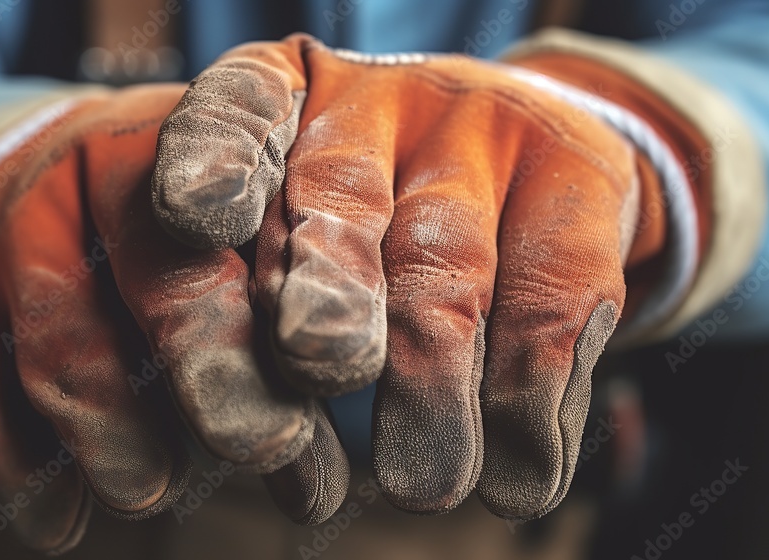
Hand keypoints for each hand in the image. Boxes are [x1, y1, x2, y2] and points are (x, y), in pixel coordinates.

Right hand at [0, 84, 347, 552]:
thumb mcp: (252, 203)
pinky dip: (20, 460)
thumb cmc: (189, 209)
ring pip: (63, 336)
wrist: (43, 165)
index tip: (322, 352)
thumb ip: (304, 283)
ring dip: (108, 429)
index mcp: (206, 129)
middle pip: (163, 271)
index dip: (283, 263)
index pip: (248, 180)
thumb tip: (366, 394)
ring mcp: (23, 223)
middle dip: (215, 366)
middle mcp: (105, 160)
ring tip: (147, 493)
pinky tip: (58, 522)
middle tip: (266, 445)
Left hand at [152, 35, 687, 518]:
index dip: (213, 157)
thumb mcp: (296, 227)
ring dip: (432, 386)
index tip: (188, 216)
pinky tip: (517, 475)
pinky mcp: (580, 171)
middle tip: (317, 360)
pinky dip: (531, 405)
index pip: (236, 107)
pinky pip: (555, 300)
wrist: (527, 153)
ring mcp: (482, 131)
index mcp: (285, 101)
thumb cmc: (375, 209)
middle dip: (328, 286)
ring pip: (449, 268)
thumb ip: (263, 295)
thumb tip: (258, 427)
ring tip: (420, 489)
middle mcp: (379, 103)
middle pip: (340, 195)